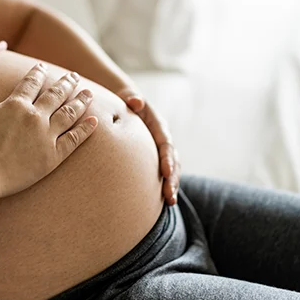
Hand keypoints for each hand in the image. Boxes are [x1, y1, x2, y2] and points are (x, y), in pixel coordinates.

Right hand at [0, 64, 97, 199]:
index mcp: (15, 105)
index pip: (31, 83)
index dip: (39, 73)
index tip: (44, 67)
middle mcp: (34, 117)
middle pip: (56, 95)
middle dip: (66, 83)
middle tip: (74, 76)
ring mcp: (46, 137)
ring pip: (69, 114)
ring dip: (80, 101)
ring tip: (89, 93)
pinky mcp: (52, 157)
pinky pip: (74, 140)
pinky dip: (86, 130)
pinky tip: (95, 122)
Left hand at [117, 88, 180, 204]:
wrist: (129, 104)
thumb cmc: (126, 102)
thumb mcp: (128, 97)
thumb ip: (132, 99)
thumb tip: (136, 101)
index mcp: (159, 125)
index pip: (166, 143)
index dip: (167, 157)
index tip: (166, 172)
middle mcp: (164, 139)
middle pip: (173, 160)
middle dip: (173, 178)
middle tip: (170, 195)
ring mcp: (162, 150)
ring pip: (172, 169)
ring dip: (172, 185)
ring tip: (171, 202)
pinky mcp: (157, 158)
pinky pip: (163, 173)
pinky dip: (164, 186)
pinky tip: (162, 202)